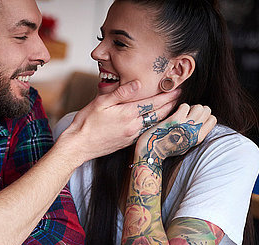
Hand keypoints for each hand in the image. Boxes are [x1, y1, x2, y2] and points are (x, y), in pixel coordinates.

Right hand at [57, 80, 178, 166]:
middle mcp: (133, 126)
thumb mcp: (101, 102)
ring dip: (165, 114)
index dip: (167, 95)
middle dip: (170, 104)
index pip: (153, 102)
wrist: (79, 146)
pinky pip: (146, 131)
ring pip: (154, 123)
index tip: (177, 89)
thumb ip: (121, 92)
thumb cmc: (86, 123)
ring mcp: (131, 135)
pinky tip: (156, 120)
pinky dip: (155, 123)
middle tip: (180, 95)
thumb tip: (137, 83)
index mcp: (128, 113)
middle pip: (158, 113)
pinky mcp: (127, 142)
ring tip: (172, 106)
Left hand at [135, 104, 216, 163]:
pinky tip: (174, 114)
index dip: (204, 115)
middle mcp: (194, 132)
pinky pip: (185, 106)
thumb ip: (195, 135)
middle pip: (207, 110)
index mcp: (198, 138)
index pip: (213, 119)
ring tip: (181, 114)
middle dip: (198, 109)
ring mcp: (186, 125)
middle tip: (188, 114)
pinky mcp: (175, 120)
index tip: (195, 118)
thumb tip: (200, 122)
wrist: (152, 153)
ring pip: (199, 106)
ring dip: (190, 107)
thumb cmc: (167, 148)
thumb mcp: (186, 145)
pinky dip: (180, 107)